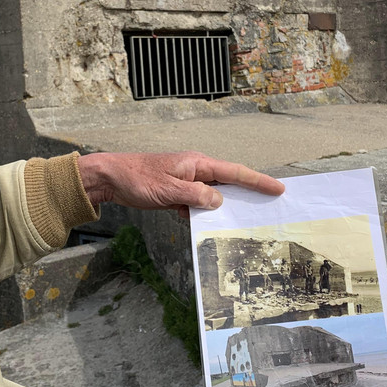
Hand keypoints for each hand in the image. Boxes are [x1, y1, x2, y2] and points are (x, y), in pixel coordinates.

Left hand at [76, 151, 283, 214]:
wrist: (109, 178)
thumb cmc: (136, 179)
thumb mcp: (168, 190)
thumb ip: (195, 196)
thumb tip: (219, 201)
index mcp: (197, 163)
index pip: (234, 172)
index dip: (258, 181)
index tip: (278, 189)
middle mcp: (195, 169)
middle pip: (229, 182)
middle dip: (249, 193)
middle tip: (270, 206)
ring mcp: (186, 180)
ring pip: (213, 195)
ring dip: (223, 207)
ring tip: (244, 220)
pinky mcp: (176, 191)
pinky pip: (197, 202)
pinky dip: (202, 212)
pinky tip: (203, 223)